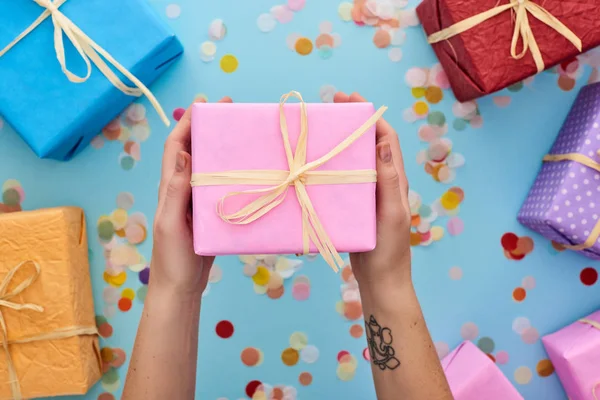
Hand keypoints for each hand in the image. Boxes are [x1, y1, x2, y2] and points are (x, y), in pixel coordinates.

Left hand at [150, 96, 231, 296]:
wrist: (180, 286)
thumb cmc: (171, 257)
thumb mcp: (170, 222)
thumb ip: (175, 189)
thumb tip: (182, 151)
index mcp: (170, 187)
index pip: (175, 146)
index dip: (187, 123)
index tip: (205, 104)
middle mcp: (183, 189)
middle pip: (193, 150)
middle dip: (208, 128)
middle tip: (231, 113)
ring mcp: (197, 201)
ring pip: (208, 167)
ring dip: (221, 149)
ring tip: (242, 135)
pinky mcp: (211, 213)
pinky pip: (221, 187)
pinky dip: (232, 174)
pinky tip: (248, 171)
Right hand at [333, 92, 411, 288]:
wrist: (381, 280)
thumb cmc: (389, 250)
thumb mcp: (391, 213)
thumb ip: (388, 179)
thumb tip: (383, 141)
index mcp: (395, 180)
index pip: (386, 139)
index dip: (371, 116)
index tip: (350, 100)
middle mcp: (383, 183)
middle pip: (370, 144)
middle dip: (353, 122)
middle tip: (331, 107)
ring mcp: (369, 194)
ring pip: (356, 160)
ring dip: (342, 141)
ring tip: (322, 129)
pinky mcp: (356, 206)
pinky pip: (346, 178)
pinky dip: (334, 165)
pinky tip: (317, 164)